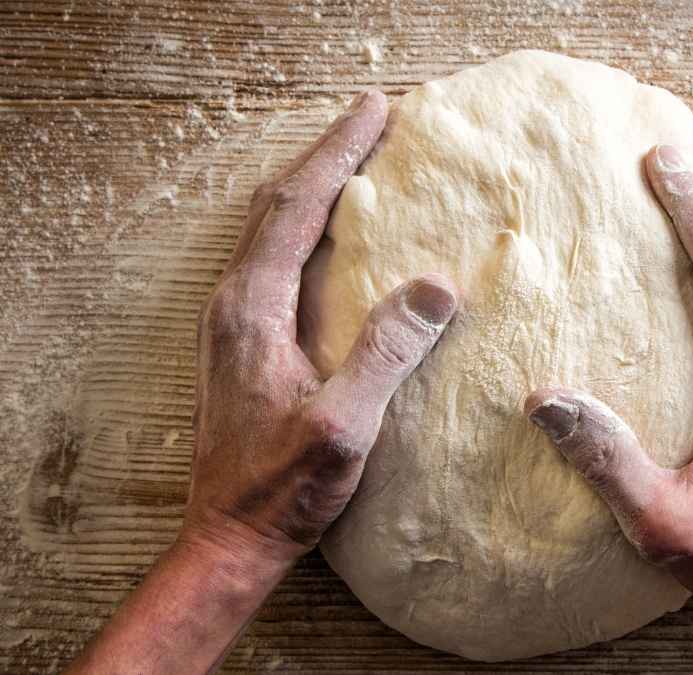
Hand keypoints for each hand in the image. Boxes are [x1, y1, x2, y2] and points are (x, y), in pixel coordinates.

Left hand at [186, 90, 458, 566]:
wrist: (230, 535)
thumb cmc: (283, 486)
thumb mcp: (343, 424)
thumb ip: (386, 351)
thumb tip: (435, 284)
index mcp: (252, 309)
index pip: (297, 207)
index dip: (338, 153)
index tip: (377, 110)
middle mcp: (233, 303)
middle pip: (278, 204)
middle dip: (327, 155)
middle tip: (373, 118)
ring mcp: (232, 322)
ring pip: (271, 229)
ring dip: (313, 185)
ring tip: (356, 160)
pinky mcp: (242, 342)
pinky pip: (273, 259)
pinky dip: (305, 224)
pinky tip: (331, 234)